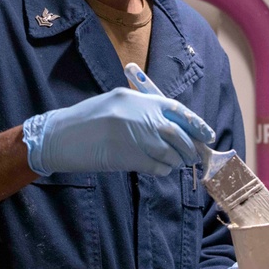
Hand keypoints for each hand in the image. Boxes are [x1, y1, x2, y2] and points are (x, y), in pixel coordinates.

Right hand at [22, 87, 213, 175]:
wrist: (61, 136)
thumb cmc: (87, 121)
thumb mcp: (116, 104)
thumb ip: (143, 112)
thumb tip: (174, 129)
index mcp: (137, 99)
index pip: (176, 109)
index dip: (196, 123)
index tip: (207, 135)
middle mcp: (140, 116)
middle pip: (178, 133)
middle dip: (189, 147)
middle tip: (194, 155)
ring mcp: (136, 137)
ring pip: (171, 153)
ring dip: (176, 160)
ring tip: (172, 162)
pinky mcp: (130, 158)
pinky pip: (158, 167)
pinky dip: (162, 170)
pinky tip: (157, 168)